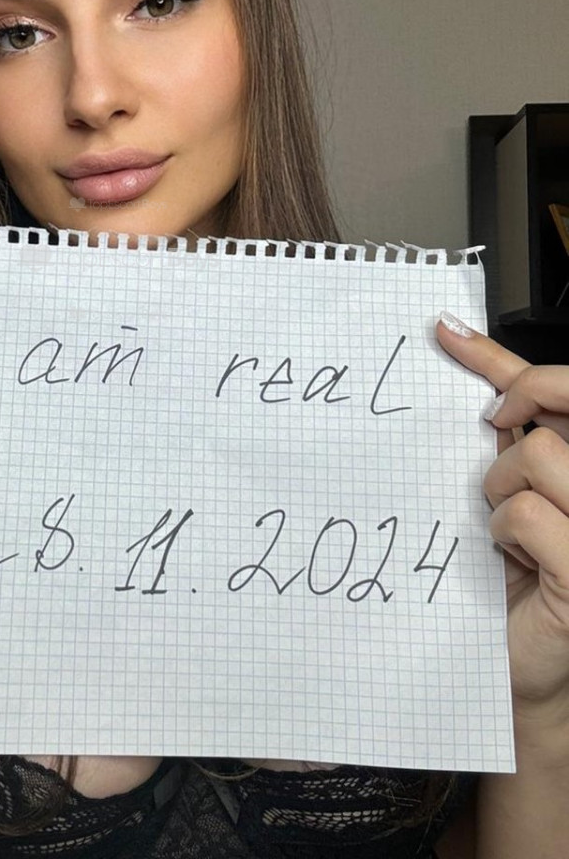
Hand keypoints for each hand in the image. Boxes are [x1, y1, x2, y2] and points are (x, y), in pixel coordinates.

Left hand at [436, 312, 568, 731]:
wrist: (525, 668)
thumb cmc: (516, 580)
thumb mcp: (507, 491)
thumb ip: (505, 433)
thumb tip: (455, 347)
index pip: (561, 386)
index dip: (499, 354)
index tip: (443, 333)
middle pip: (559, 404)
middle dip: (513, 406)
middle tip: (488, 431)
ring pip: (537, 454)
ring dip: (500, 487)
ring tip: (502, 524)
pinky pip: (525, 512)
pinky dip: (504, 531)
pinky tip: (513, 559)